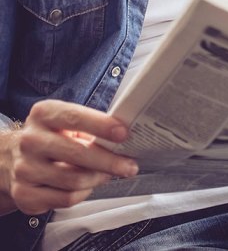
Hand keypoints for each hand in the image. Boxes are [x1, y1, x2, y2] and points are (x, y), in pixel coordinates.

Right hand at [0, 100, 137, 214]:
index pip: (75, 118)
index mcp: (44, 114)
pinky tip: (89, 184)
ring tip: (111, 173)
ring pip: (74, 179)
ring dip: (99, 178)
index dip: (101, 126)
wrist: (12, 157)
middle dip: (110, 161)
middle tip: (129, 166)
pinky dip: (84, 192)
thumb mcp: (67, 121)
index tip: (123, 133)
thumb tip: (124, 138)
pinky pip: (65, 198)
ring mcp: (25, 169)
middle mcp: (31, 140)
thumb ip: (92, 125)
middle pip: (77, 153)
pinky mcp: (25, 194)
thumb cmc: (51, 135)